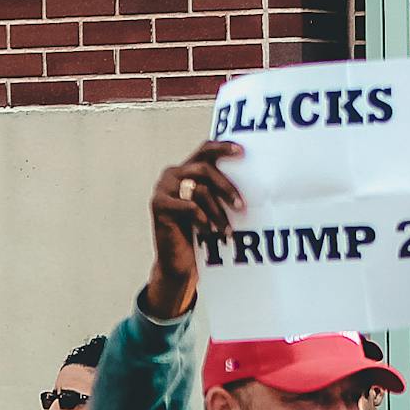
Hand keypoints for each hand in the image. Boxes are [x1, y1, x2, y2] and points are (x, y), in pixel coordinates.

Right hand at [144, 141, 244, 319]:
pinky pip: (188, 206)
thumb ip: (218, 188)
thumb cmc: (199, 233)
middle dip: (226, 187)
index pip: (205, 150)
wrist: (177, 262)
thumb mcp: (211, 206)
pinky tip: (208, 231)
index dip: (223, 147)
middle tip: (241, 206)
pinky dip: (202, 219)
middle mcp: (172, 174)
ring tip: (227, 229)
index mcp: (185, 169)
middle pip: (204, 168)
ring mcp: (162, 189)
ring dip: (217, 210)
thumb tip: (252, 175)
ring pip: (198, 189)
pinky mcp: (158, 205)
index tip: (243, 152)